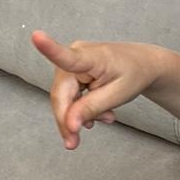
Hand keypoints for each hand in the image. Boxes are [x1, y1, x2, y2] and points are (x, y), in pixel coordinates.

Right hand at [31, 31, 162, 148]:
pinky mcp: (71, 73)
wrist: (143, 64)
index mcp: (91, 56)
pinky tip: (101, 114)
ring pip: (64, 100)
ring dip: (79, 116)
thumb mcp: (117, 95)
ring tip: (106, 118)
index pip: (68, 57)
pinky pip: (69, 98)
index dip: (50, 48)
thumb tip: (69, 125)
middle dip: (67, 121)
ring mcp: (71, 64)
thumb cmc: (133, 75)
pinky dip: (81, 110)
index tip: (36, 36)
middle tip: (73, 144)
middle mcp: (75, 55)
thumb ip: (92, 109)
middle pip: (61, 95)